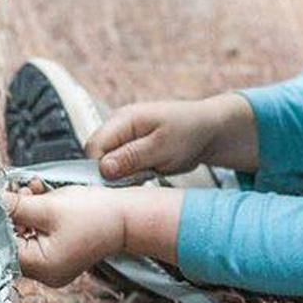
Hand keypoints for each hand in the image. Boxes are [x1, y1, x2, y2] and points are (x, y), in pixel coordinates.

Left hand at [5, 179, 124, 287]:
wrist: (127, 216)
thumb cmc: (95, 214)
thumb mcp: (49, 207)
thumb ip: (16, 206)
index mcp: (42, 267)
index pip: (4, 248)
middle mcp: (46, 272)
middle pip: (14, 242)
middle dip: (12, 214)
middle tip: (16, 191)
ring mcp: (54, 264)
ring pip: (25, 235)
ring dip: (24, 211)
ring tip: (32, 190)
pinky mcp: (61, 252)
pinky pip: (40, 235)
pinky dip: (36, 216)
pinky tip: (40, 196)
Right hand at [85, 98, 218, 180]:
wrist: (208, 131)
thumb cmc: (189, 132)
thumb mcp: (162, 147)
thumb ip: (132, 156)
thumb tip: (103, 168)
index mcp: (123, 119)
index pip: (93, 146)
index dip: (99, 168)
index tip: (117, 183)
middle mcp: (118, 126)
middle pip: (97, 156)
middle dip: (110, 174)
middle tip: (135, 181)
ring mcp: (124, 138)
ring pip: (107, 164)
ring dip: (122, 176)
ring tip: (146, 176)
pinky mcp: (130, 149)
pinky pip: (120, 167)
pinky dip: (130, 176)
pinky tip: (146, 176)